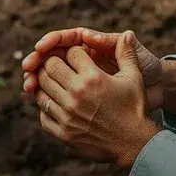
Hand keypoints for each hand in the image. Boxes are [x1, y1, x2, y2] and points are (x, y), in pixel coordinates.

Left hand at [35, 31, 160, 167]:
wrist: (133, 143)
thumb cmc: (134, 107)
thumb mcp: (133, 77)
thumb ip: (127, 53)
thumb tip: (127, 32)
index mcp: (92, 78)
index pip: (70, 52)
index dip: (74, 51)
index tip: (78, 56)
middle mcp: (76, 94)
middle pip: (49, 67)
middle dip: (54, 62)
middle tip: (61, 65)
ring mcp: (67, 114)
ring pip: (41, 88)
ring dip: (45, 82)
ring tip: (55, 82)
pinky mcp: (62, 132)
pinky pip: (42, 113)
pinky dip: (45, 105)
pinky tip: (55, 102)